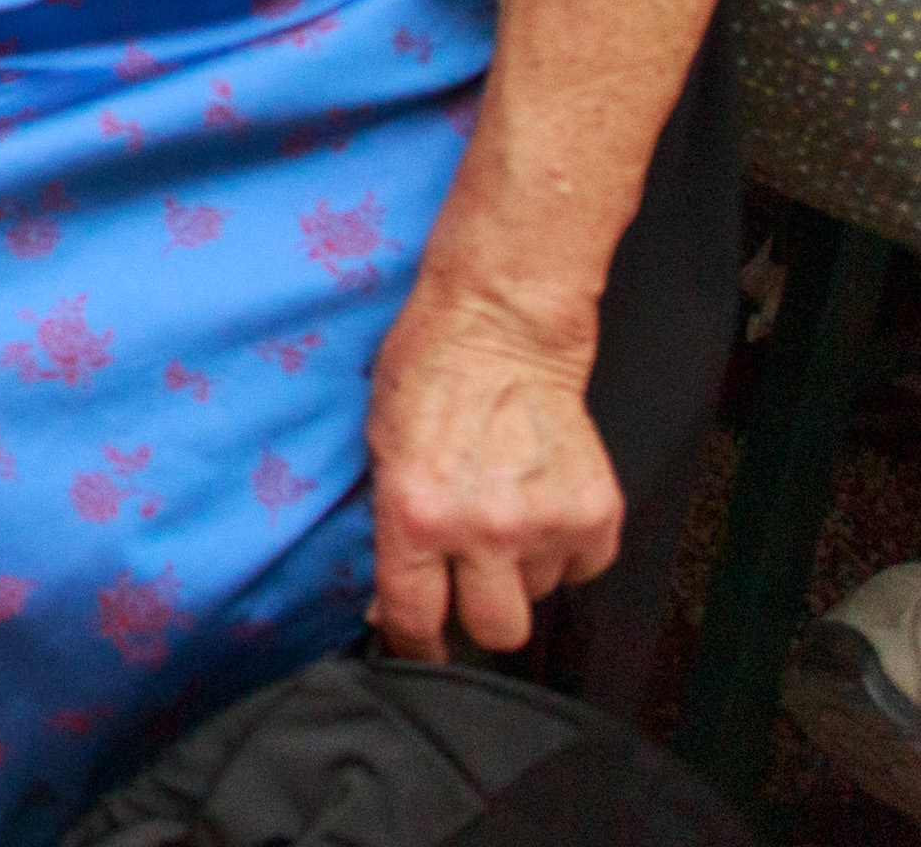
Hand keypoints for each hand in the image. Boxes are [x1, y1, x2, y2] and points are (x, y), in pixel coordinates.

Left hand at [366, 277, 620, 659]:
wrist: (499, 328)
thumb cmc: (427, 379)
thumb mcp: (380, 455)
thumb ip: (390, 533)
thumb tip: (391, 606)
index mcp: (416, 515)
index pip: (415, 620)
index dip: (415, 646)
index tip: (420, 649)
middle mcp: (484, 529)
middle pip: (495, 631)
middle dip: (480, 613)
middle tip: (471, 579)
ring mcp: (546, 523)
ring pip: (539, 595)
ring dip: (522, 569)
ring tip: (505, 512)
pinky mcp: (597, 513)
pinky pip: (583, 568)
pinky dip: (566, 549)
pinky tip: (541, 504)